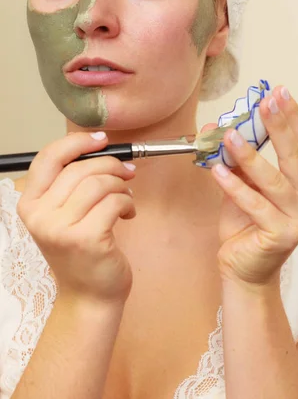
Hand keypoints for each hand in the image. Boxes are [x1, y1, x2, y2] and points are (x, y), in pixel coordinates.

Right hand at [16, 132, 136, 304]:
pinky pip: (115, 202)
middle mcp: (40, 216)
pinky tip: (128, 214)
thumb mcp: (64, 214)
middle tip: (127, 173)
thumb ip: (73, 183)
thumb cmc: (81, 251)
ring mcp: (62, 229)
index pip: (48, 158)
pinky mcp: (87, 239)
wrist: (89, 296)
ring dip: (121, 186)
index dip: (77, 142)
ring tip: (126, 198)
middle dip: (111, 165)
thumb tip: (103, 148)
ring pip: (100, 183)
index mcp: (30, 204)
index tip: (101, 139)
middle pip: (81, 168)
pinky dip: (128, 203)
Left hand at [204, 86, 297, 289]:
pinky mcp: (282, 236)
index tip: (279, 93)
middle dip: (280, 126)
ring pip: (274, 182)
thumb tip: (216, 127)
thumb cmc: (246, 224)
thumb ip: (237, 158)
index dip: (292, 118)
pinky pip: (255, 205)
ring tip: (229, 135)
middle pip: (296, 157)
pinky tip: (218, 170)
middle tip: (267, 102)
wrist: (244, 268)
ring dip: (250, 156)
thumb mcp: (243, 184)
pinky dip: (235, 187)